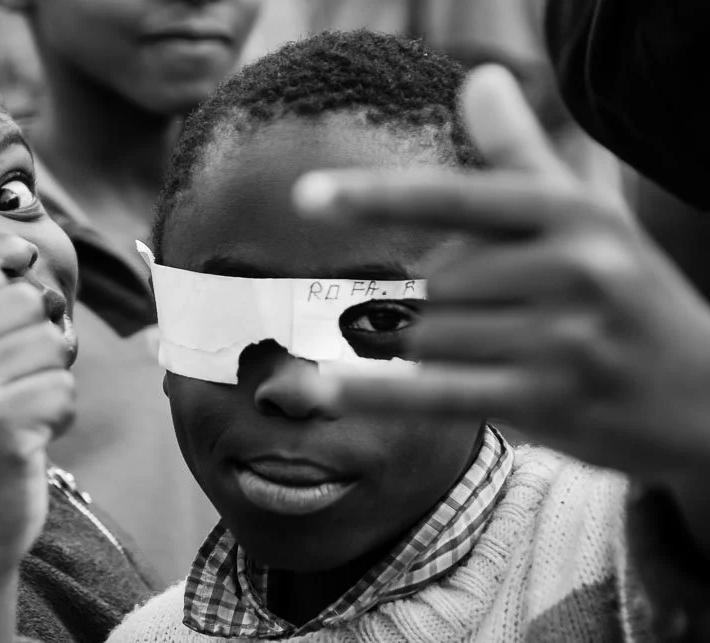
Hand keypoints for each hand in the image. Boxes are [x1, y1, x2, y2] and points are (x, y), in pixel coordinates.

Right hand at [0, 265, 75, 575]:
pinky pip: (63, 390)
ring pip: (51, 347)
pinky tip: (30, 440)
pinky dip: (60, 416)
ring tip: (20, 417)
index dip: (18, 315)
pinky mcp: (0, 428)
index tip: (0, 357)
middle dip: (41, 347)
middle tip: (18, 389)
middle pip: (29, 305)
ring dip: (51, 385)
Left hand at [292, 65, 709, 476]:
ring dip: (439, 352)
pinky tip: (325, 391)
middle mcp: (572, 268)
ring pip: (430, 338)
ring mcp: (564, 338)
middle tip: (505, 321)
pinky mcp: (550, 400)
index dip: (376, 197)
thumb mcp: (584, 215)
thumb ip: (521, 154)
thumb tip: (480, 77)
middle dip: (441, 305)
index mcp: (571, 213)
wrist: (707, 395)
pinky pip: (440, 392)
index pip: (456, 198)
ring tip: (504, 356)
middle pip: (432, 284)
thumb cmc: (627, 293)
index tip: (308, 197)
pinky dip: (379, 394)